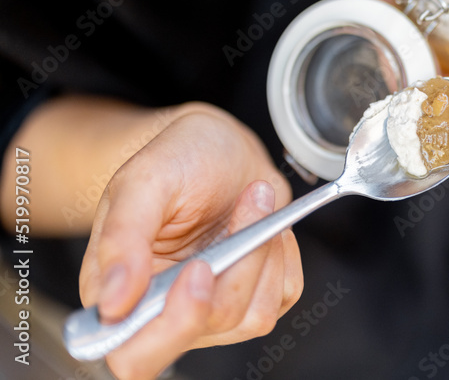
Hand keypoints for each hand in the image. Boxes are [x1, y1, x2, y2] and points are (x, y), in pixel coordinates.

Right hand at [78, 104, 302, 379]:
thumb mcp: (142, 181)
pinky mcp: (254, 295)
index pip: (134, 355)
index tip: (199, 268)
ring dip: (262, 252)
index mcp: (117, 295)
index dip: (172, 324)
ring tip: (252, 201)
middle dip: (232, 278)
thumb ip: (122, 239)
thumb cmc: (175, 158)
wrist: (219, 145)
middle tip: (240, 216)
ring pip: (252, 315)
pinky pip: (283, 295)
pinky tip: (264, 221)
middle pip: (201, 333)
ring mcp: (213, 308)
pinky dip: (282, 254)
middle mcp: (164, 311)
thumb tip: (113, 302)